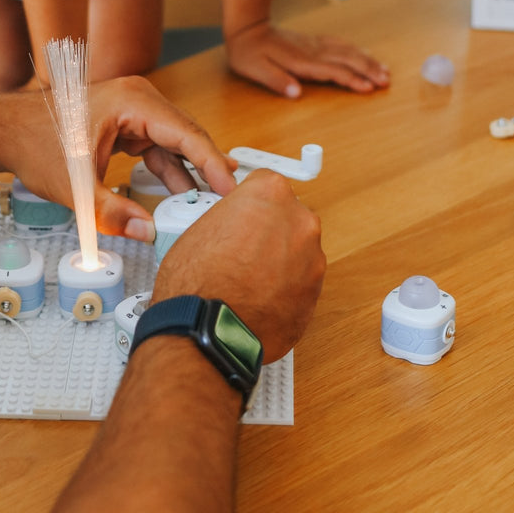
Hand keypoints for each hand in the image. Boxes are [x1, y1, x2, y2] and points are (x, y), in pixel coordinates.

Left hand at [6, 76, 236, 242]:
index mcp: (132, 101)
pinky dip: (169, 167)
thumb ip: (111, 213)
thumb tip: (146, 233)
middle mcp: (138, 96)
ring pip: (174, 140)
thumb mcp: (74, 186)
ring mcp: (133, 106)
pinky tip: (181, 193)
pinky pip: (158, 143)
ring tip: (209, 203)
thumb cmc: (35, 144)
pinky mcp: (126, 119)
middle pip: (186, 134)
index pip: (187, 133)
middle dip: (207, 169)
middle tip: (229, 202)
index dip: (213, 164)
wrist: (6, 129)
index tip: (232, 190)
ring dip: (189, 171)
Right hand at [151, 169, 324, 362]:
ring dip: (278, 261)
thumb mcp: (201, 224)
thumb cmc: (197, 279)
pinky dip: (284, 288)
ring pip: (296, 251)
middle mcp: (300, 221)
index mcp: (271, 193)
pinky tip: (257, 297)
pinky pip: (300, 282)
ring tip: (246, 279)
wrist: (206, 330)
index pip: (266, 184)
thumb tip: (236, 222)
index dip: (249, 203)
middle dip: (268, 230)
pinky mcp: (316, 294)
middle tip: (240, 249)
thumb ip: (232, 215)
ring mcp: (313, 259)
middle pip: (286, 216)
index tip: (243, 215)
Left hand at [225, 20, 388, 98]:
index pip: (333, 71)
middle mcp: (312, 51)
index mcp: (301, 62)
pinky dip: (356, 49)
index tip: (369, 88)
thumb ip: (277, 81)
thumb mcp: (255, 70)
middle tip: (386, 81)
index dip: (352, 80)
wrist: (246, 27)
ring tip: (384, 70)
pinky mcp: (312, 41)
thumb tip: (296, 93)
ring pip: (347, 50)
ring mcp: (314, 45)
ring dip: (367, 60)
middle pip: (347, 59)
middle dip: (369, 70)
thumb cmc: (248, 52)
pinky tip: (364, 53)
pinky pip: (340, 43)